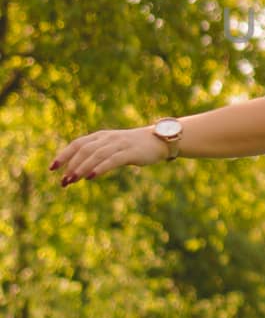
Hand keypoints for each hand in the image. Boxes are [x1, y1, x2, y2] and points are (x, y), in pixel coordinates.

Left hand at [49, 126, 166, 187]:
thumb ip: (97, 155)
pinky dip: (99, 168)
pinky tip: (90, 176)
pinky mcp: (130, 152)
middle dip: (71, 165)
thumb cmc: (134, 147)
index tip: (51, 168)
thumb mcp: (113, 148)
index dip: (63, 155)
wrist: (159, 140)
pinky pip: (111, 160)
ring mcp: (119, 144)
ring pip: (95, 155)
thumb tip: (78, 171)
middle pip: (83, 149)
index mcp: (101, 136)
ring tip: (72, 180)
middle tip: (63, 181)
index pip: (77, 144)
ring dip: (81, 168)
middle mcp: (107, 138)